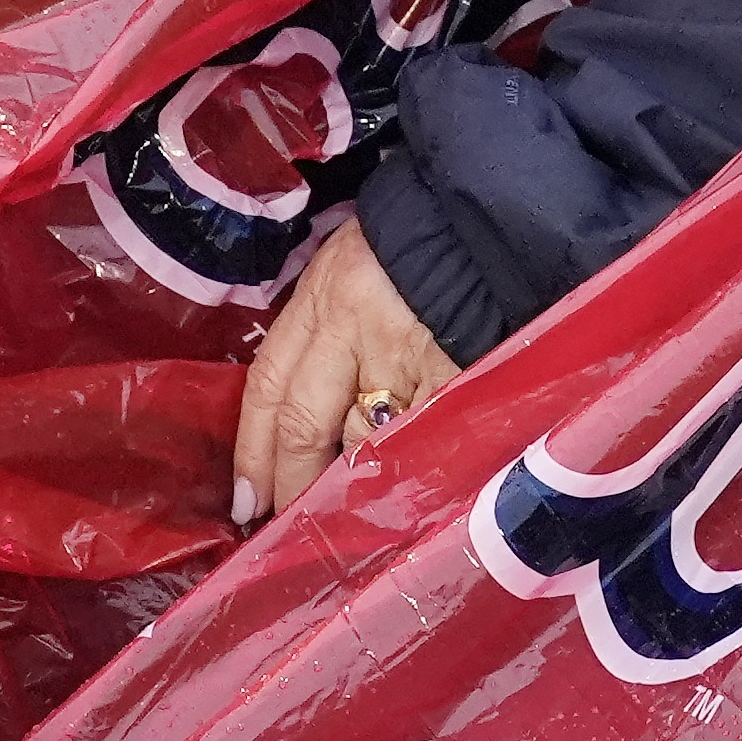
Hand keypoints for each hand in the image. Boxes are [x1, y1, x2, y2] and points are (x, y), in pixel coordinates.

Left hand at [232, 222, 452, 527]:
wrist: (493, 213)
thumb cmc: (420, 241)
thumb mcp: (353, 270)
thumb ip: (328, 331)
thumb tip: (310, 417)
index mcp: (322, 298)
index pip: (268, 383)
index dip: (253, 449)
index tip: (248, 499)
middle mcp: (351, 327)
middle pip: (305, 424)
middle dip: (295, 484)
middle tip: (292, 527)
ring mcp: (404, 353)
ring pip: (365, 441)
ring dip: (356, 485)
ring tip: (353, 520)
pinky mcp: (455, 371)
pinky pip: (425, 438)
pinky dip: (415, 472)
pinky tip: (411, 498)